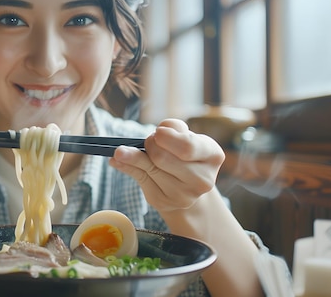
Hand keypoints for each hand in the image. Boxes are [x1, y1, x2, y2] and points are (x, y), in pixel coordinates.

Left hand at [109, 119, 224, 212]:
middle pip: (161, 158)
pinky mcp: (163, 202)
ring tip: (131, 149)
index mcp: (213, 156)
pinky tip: (117, 160)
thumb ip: (173, 129)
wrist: (188, 183)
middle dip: (150, 144)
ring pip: (147, 168)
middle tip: (150, 141)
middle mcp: (202, 180)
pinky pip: (138, 178)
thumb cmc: (185, 152)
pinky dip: (125, 166)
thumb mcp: (185, 135)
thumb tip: (151, 136)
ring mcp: (183, 195)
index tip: (157, 132)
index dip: (167, 138)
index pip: (187, 147)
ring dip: (134, 155)